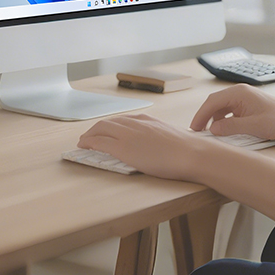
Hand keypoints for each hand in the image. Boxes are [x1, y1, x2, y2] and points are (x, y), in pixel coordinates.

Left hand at [78, 114, 217, 180]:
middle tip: (88, 136)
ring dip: (89, 134)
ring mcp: (129, 135)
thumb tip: (157, 145)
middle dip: (96, 129)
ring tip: (83, 141)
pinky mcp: (124, 148)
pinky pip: (99, 142)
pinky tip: (83, 146)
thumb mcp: (170, 137)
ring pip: (101, 129)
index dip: (111, 125)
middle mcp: (136, 123)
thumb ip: (158, 137)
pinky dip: (88, 142)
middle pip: (108, 122)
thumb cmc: (187, 150)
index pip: (123, 119)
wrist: (191, 154)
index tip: (106, 131)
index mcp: (147, 120)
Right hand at [190, 84, 274, 140]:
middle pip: (214, 103)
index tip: (194, 128)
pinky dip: (221, 121)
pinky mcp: (245, 106)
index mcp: (239, 93)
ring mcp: (242, 99)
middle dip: (204, 117)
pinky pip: (227, 112)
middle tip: (196, 132)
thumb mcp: (254, 126)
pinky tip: (221, 131)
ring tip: (208, 133)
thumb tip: (213, 129)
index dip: (200, 115)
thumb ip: (232, 127)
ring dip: (212, 119)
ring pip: (220, 108)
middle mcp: (239, 93)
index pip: (212, 102)